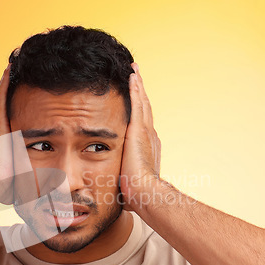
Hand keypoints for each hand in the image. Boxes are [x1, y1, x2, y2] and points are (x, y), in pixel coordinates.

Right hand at [0, 64, 33, 214]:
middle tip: (16, 63)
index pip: (7, 109)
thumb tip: (48, 175)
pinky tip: (10, 67)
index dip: (12, 95)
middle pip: (3, 96)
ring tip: (14, 60)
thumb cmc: (5, 181)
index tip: (23, 83)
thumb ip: (29, 164)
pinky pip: (1, 97)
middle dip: (10, 81)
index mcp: (0, 134)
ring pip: (2, 93)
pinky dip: (5, 82)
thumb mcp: (21, 168)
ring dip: (8, 76)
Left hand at [120, 62, 161, 212]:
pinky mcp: (139, 129)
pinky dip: (136, 88)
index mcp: (146, 148)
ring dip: (138, 86)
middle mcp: (149, 136)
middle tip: (136, 77)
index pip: (142, 124)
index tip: (136, 101)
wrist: (146, 193)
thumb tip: (114, 191)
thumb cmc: (136, 194)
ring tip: (134, 70)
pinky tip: (132, 75)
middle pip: (144, 109)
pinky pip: (138, 103)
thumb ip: (122, 180)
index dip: (140, 111)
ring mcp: (145, 131)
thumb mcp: (128, 182)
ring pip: (142, 102)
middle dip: (140, 93)